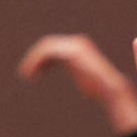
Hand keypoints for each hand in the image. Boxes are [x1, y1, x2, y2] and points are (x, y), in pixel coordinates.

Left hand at [19, 34, 136, 136]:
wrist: (110, 89)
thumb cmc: (102, 91)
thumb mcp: (90, 84)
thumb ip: (84, 80)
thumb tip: (88, 92)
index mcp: (80, 48)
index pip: (55, 48)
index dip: (43, 60)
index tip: (34, 75)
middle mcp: (77, 44)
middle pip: (49, 45)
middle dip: (35, 59)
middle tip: (25, 74)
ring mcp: (74, 47)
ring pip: (46, 48)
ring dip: (33, 60)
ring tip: (26, 75)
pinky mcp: (70, 53)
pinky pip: (47, 53)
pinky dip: (35, 62)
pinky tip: (29, 74)